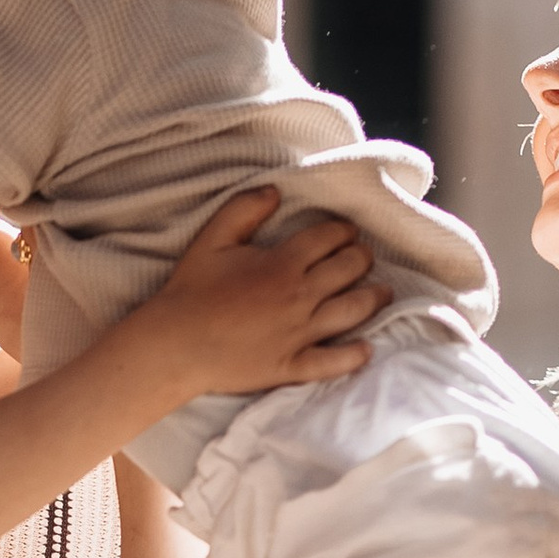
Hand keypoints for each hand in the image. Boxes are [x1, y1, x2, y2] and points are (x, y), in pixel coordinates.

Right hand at [146, 188, 386, 398]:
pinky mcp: (292, 366)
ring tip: (383, 292)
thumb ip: (244, 208)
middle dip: (361, 258)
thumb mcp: (212, 237)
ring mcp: (299, 333)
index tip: (347, 231)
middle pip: (348, 270)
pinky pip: (333, 362)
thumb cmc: (190, 290)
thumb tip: (276, 191)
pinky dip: (354, 355)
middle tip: (364, 257)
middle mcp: (300, 297)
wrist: (175, 345)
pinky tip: (367, 348)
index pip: (329, 238)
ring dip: (373, 298)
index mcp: (283, 263)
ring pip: (351, 311)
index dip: (343, 230)